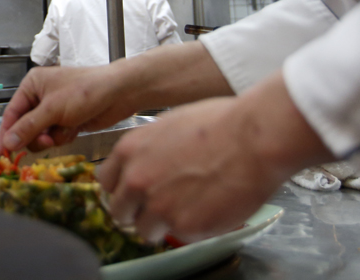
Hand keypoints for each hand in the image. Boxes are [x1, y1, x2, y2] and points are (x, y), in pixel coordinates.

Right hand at [0, 63, 140, 151]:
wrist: (119, 93)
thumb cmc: (85, 91)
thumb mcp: (53, 109)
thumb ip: (28, 127)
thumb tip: (7, 143)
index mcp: (32, 86)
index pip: (12, 113)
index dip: (7, 134)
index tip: (4, 153)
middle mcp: (40, 97)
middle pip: (25, 127)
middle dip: (36, 136)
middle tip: (48, 141)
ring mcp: (55, 110)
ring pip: (41, 135)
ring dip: (52, 138)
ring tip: (66, 130)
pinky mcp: (67, 121)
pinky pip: (55, 137)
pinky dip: (64, 136)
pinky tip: (75, 128)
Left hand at [98, 73, 332, 242]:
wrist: (253, 139)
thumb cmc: (219, 124)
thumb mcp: (168, 126)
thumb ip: (148, 150)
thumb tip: (144, 164)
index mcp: (129, 151)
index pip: (106, 182)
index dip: (121, 189)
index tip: (132, 192)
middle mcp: (137, 181)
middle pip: (119, 212)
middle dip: (135, 212)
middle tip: (157, 207)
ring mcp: (160, 207)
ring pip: (145, 231)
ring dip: (161, 225)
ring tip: (186, 208)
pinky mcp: (186, 227)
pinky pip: (180, 236)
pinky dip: (192, 228)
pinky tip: (208, 208)